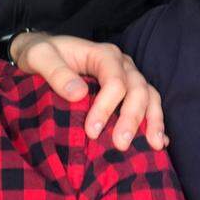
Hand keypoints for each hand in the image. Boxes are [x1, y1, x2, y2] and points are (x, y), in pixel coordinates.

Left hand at [9, 33, 165, 151]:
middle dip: (132, 118)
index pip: (114, 81)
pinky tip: (161, 142)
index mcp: (102, 54)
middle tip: (121, 144)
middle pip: (137, 89)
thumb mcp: (39, 57)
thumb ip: (55, 72)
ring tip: (155, 145)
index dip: (106, 107)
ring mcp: (128, 77)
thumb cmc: (41, 55)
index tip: (91, 131)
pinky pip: (149, 104)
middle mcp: (121, 64)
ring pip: (149, 95)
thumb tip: (78, 94)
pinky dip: (155, 122)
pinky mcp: (128, 92)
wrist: (43, 55)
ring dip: (153, 120)